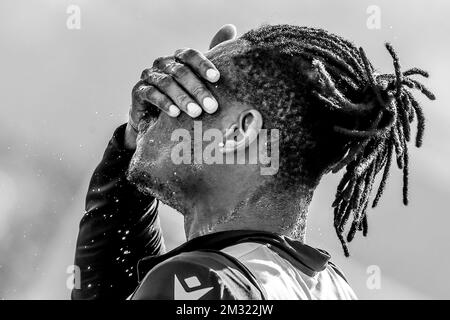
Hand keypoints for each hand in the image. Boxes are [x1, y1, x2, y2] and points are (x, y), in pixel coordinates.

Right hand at [125, 24, 236, 149]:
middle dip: (198, 89)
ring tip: (195, 112)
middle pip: (181, 72)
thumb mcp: (200, 80)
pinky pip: (150, 94)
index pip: (190, 55)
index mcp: (178, 59)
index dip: (203, 65)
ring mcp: (149, 76)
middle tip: (211, 106)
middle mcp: (163, 64)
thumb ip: (213, 59)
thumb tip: (231, 27)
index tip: (216, 78)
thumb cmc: (183, 96)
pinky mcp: (138, 91)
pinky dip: (164, 103)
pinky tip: (174, 113)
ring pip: (166, 83)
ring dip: (182, 98)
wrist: (156, 117)